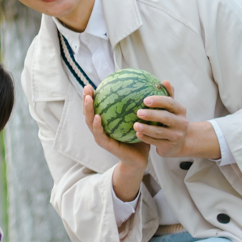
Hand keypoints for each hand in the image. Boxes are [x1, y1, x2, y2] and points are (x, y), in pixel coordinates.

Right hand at [83, 85, 148, 200]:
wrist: (140, 159)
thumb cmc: (141, 138)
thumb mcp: (142, 120)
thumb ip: (144, 106)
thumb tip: (154, 87)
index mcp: (107, 121)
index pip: (98, 106)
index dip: (93, 95)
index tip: (93, 83)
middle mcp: (101, 128)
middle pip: (89, 112)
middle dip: (86, 99)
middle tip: (87, 87)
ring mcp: (101, 137)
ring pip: (90, 122)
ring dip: (88, 110)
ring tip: (88, 99)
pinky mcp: (106, 144)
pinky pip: (99, 134)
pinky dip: (96, 125)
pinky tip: (97, 117)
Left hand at [134, 81, 220, 159]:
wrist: (181, 143)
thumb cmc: (172, 120)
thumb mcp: (172, 109)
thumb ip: (168, 95)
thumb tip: (164, 80)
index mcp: (181, 110)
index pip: (170, 103)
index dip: (158, 101)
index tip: (145, 100)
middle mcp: (181, 123)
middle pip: (165, 117)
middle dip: (151, 115)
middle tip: (138, 112)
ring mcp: (176, 136)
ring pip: (159, 132)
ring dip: (146, 128)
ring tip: (135, 125)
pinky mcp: (170, 146)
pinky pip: (156, 142)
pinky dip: (146, 138)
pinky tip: (137, 134)